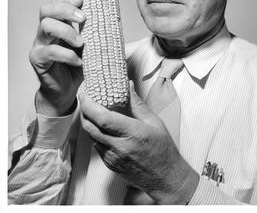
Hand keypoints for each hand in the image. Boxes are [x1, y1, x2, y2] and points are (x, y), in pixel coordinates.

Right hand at [29, 0, 85, 115]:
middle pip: (46, 9)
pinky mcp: (38, 60)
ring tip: (82, 43)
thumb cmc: (79, 64)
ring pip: (45, 26)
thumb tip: (112, 17)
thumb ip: (94, 32)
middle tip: (83, 18)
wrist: (66, 89)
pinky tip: (78, 61)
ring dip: (67, 31)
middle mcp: (45, 31)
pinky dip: (66, 54)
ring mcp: (39, 44)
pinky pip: (49, 51)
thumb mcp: (90, 45)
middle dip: (65, 9)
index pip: (56, 3)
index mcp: (57, 23)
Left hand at [79, 83, 198, 204]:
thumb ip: (138, 104)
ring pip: (91, 136)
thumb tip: (128, 86)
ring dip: (88, 122)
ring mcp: (113, 158)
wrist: (165, 178)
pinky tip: (101, 125)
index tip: (85, 94)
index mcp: (133, 133)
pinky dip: (95, 133)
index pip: (103, 118)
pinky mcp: (110, 165)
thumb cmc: (163, 149)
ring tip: (90, 109)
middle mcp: (120, 147)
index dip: (89, 105)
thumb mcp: (155, 122)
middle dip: (83, 111)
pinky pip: (97, 145)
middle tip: (84, 98)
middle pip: (90, 127)